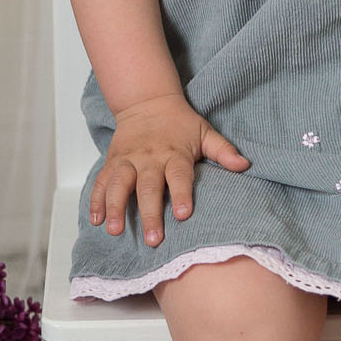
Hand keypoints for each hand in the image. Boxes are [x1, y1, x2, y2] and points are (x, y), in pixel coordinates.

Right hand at [89, 95, 248, 248]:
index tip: (182, 215)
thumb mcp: (205, 132)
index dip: (181, 194)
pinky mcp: (113, 161)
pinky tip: (96, 219)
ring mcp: (128, 160)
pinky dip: (97, 200)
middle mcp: (150, 159)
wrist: (147, 101)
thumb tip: (245, 165)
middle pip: (148, 187)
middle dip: (149, 213)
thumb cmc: (180, 123)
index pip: (179, 176)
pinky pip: (102, 181)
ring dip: (115, 207)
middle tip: (152, 239)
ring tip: (114, 230)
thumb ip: (223, 150)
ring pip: (120, 184)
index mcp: (174, 154)